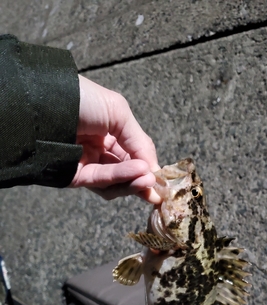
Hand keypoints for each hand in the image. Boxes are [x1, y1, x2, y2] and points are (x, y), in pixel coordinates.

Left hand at [70, 75, 161, 202]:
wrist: (48, 103)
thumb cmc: (84, 99)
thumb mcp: (119, 113)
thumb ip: (140, 142)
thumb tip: (155, 171)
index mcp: (109, 133)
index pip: (134, 155)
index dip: (148, 166)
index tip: (163, 178)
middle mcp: (99, 151)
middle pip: (127, 173)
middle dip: (143, 180)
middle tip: (158, 188)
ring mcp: (88, 165)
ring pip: (116, 182)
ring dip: (134, 181)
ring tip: (148, 178)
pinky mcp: (77, 177)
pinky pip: (103, 180)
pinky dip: (122, 178)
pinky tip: (137, 173)